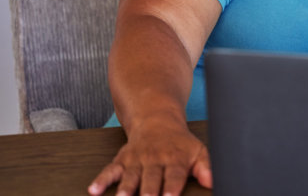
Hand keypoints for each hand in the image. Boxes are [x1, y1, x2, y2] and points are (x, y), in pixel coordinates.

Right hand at [88, 114, 211, 195]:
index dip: (172, 187)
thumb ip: (206, 168)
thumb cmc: (180, 143)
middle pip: (151, 178)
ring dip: (126, 188)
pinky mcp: (122, 160)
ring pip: (130, 176)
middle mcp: (155, 159)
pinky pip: (110, 170)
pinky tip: (93, 190)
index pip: (175, 175)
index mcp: (175, 159)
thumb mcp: (198, 151)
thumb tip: (213, 182)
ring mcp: (137, 160)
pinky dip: (101, 180)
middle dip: (148, 192)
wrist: (157, 120)